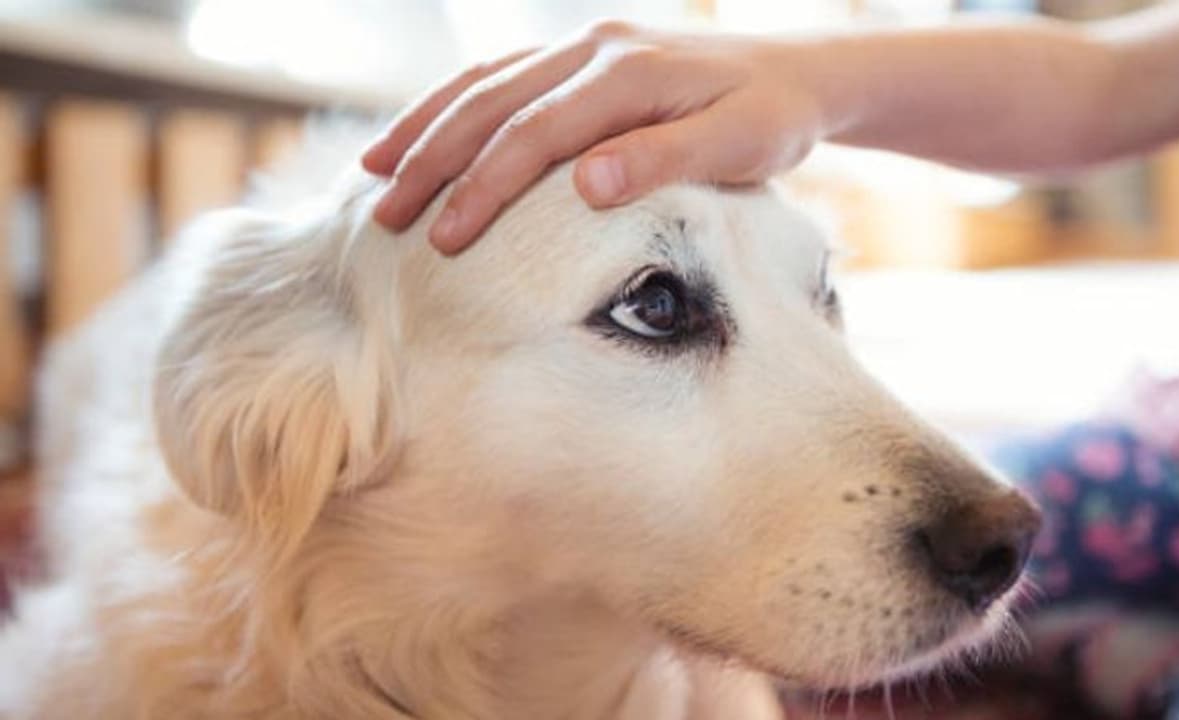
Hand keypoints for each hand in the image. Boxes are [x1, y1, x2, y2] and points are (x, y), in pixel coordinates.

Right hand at [362, 21, 827, 253]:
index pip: (536, 133)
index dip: (485, 186)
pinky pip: (504, 76)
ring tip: (374, 174)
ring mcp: (584, 45)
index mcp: (628, 72)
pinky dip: (456, 106)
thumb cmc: (774, 118)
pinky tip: (425, 135)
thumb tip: (586, 184)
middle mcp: (595, 47)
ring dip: (427, 126)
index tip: (444, 239)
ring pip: (485, 81)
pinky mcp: (582, 56)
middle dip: (432, 160)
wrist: (800, 73)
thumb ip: (666, 159)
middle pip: (493, 102)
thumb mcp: (741, 144)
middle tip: (384, 217)